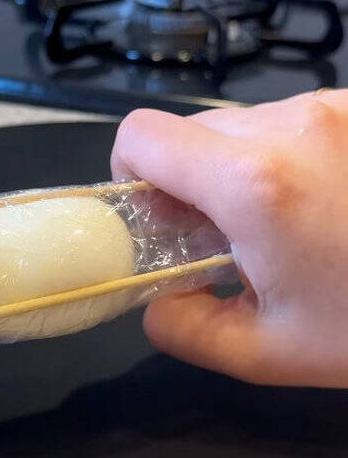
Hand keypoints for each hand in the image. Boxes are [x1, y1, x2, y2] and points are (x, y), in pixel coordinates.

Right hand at [112, 90, 347, 387]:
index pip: (141, 135)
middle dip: (185, 178)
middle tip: (218, 231)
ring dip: (235, 167)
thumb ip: (185, 329)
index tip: (155, 212)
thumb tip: (155, 303)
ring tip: (279, 219)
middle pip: (187, 131)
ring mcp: (330, 107)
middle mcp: (289, 126)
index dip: (129, 170)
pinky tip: (316, 198)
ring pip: (237, 124)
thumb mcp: (270, 350)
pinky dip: (279, 154)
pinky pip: (286, 120)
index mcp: (253, 183)